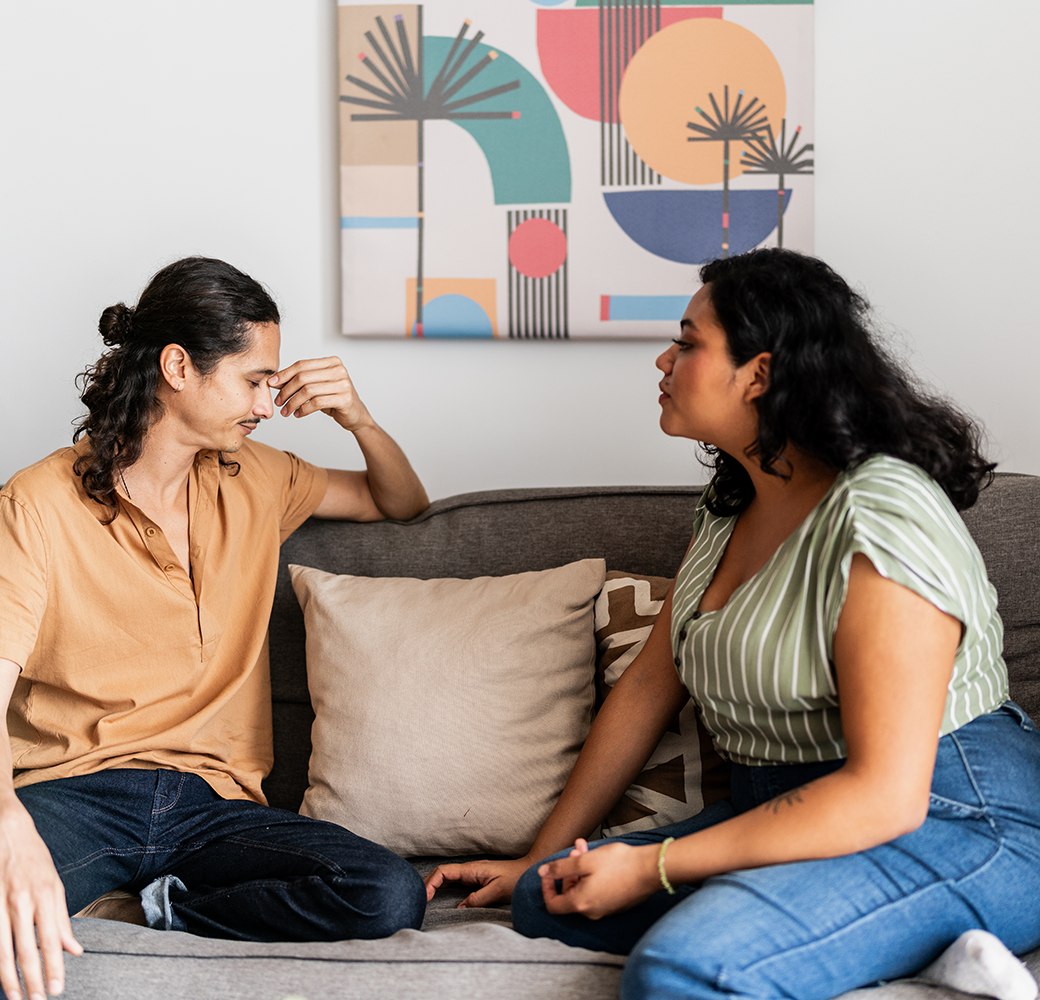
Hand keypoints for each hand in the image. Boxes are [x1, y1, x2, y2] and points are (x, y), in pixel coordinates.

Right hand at [0, 799, 81, 998]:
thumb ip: (62, 919)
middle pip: (26, 950)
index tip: (57, 990)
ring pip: (2, 950)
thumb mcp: (55, 884)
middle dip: (32, 980)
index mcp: (45, 895)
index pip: (51, 940)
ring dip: (9, 978)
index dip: (53, 967)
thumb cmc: (34, 859)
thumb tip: (74, 950)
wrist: (7, 830)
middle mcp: (22, 901)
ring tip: (16, 998)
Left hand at [269, 357, 370, 431]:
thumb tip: (275, 380)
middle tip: (278, 401)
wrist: (356, 415)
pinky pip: (317, 403)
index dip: (284, 374)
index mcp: (331, 362)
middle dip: (286, 390)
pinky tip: (298, 414)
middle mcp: (339, 370)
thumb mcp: (317, 387)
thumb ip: (300, 381)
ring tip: (286, 411)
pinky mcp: (345, 398)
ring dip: (293, 402)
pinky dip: (304, 409)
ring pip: (308, 391)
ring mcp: (344, 384)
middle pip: (303, 377)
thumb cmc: (334, 400)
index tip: (272, 384)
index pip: (302, 365)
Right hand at [423, 857, 533, 908]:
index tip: (424, 897)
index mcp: (471, 870)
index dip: (431, 883)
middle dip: (427, 884)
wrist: (527, 871)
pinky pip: (453, 881)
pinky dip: (442, 887)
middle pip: (441, 873)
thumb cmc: (515, 879)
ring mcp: (470, 874)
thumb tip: (459, 907)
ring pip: (446, 877)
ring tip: (423, 900)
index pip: (444, 872)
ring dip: (433, 885)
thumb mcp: (498, 890)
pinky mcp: (474, 879)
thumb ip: (478, 898)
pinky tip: (438, 896)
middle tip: (419, 901)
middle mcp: (468, 870)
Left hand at [539, 840, 660, 919]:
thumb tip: (542, 872)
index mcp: (581, 904)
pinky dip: (593, 876)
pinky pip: (598, 892)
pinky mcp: (617, 904)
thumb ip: (560, 868)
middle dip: (569, 871)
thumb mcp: (584, 861)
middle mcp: (592, 912)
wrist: (651, 870)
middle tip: (575, 850)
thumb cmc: (617, 864)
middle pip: (571, 894)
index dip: (547, 887)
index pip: (553, 904)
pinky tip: (599, 858)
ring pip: (585, 890)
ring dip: (581, 869)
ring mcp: (606, 909)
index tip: (549, 872)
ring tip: (586, 848)